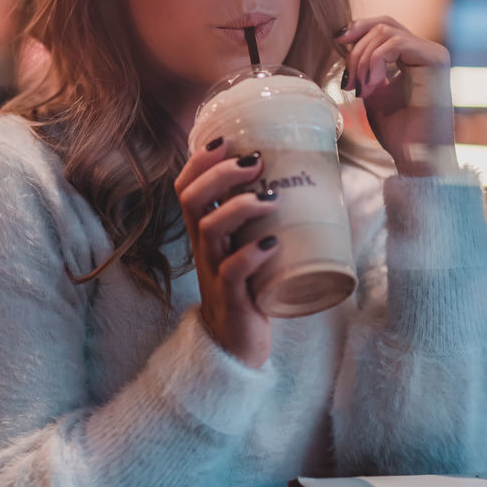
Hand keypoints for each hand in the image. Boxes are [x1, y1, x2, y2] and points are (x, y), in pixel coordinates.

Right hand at [175, 141, 278, 367]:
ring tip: (269, 198)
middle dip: (220, 173)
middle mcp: (204, 248)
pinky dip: (251, 255)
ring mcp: (214, 272)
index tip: (225, 139)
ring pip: (208, 229)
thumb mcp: (246, 247)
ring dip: (238, 207)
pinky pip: (233, 272)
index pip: (186, 187)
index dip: (199, 161)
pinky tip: (271, 245)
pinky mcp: (231, 298)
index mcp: (205, 232)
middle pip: (192, 199)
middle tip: (255, 161)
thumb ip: (259, 220)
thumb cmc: (247, 290)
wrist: (234, 346)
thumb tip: (299, 180)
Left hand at [337, 17, 457, 176]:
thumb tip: (344, 38)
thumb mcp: (373, 91)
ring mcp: (434, 54)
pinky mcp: (436, 61)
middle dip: (357, 48)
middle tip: (349, 82)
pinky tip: (373, 87)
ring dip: (364, 60)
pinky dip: (376, 62)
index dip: (359, 28)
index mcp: (415, 57)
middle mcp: (428, 51)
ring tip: (362, 89)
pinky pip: (396, 44)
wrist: (416, 157)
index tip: (336, 40)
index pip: (385, 26)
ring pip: (387, 32)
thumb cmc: (397, 132)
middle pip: (384, 24)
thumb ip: (365, 65)